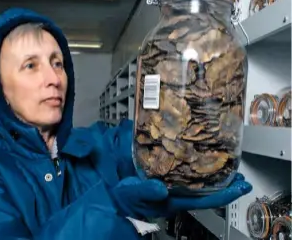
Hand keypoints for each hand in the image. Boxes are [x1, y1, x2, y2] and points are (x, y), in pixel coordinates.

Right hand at [110, 173, 251, 219]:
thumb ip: (145, 191)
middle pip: (209, 191)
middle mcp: (179, 195)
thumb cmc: (127, 198)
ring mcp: (176, 188)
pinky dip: (199, 167)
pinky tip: (201, 157)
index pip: (205, 200)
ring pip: (201, 183)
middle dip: (226, 182)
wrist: (118, 195)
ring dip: (216, 174)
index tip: (241, 186)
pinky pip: (190, 175)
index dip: (225, 194)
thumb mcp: (132, 195)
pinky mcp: (170, 179)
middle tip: (240, 170)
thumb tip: (161, 187)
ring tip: (227, 162)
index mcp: (174, 201)